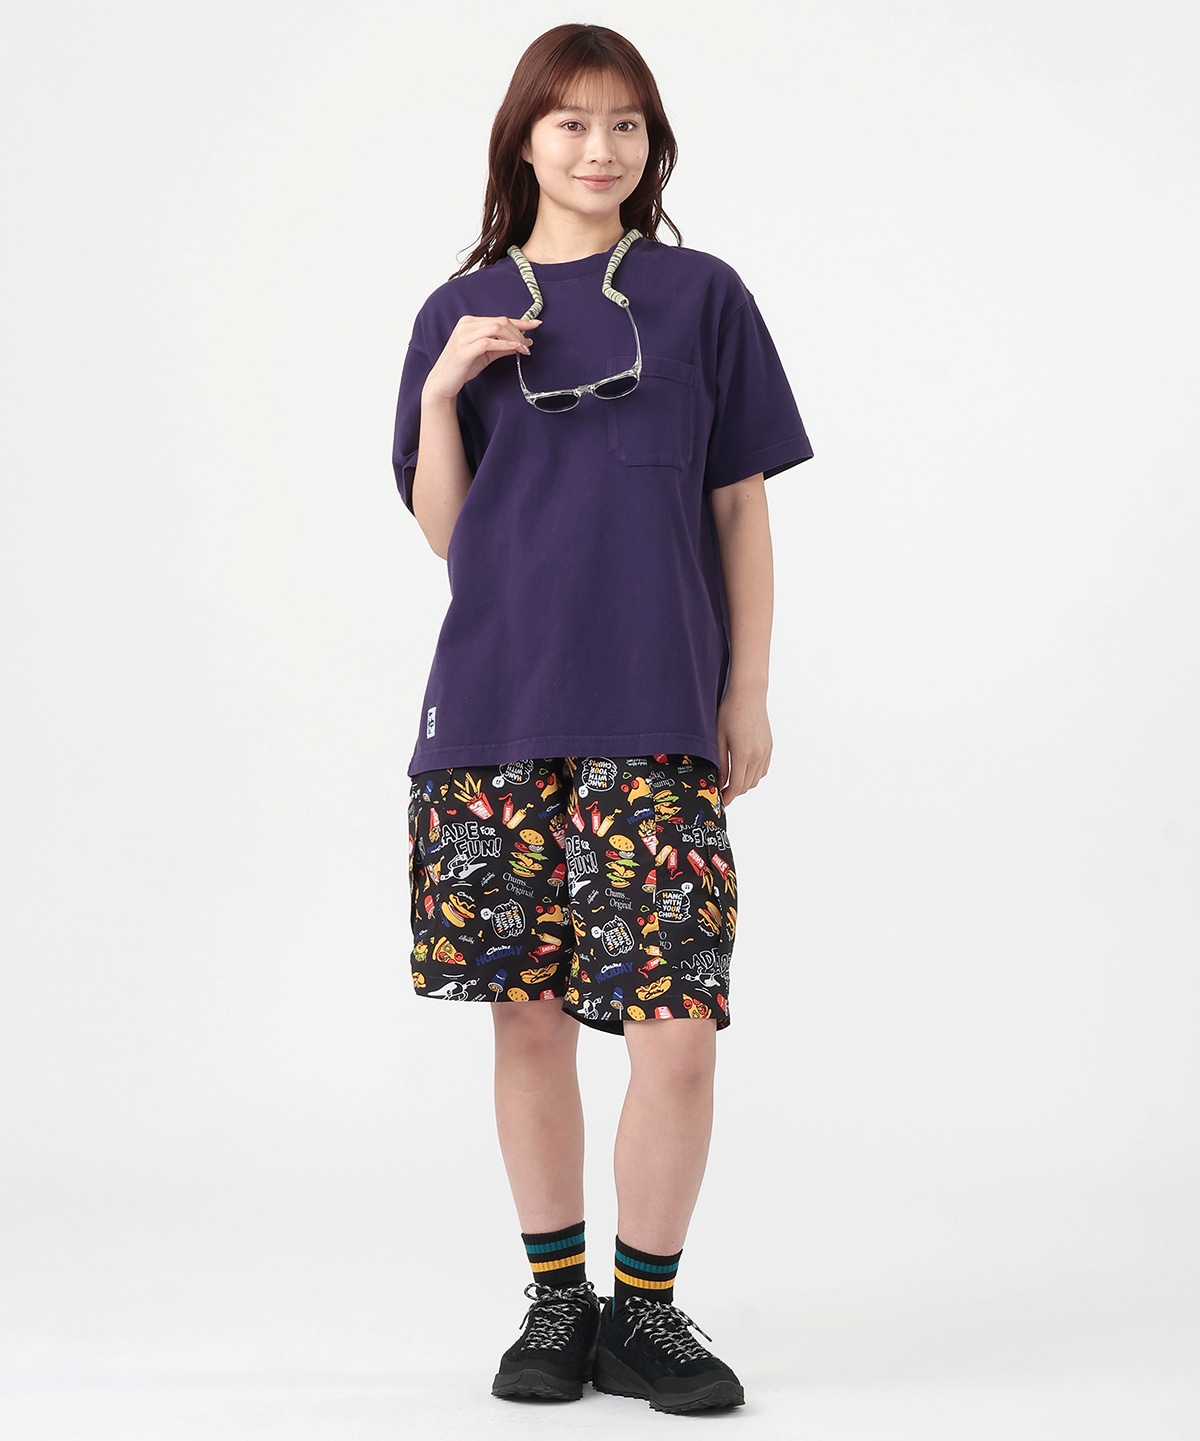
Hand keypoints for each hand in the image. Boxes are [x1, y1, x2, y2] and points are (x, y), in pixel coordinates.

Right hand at [423, 314, 541, 401]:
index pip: (500, 319)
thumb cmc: (462, 367)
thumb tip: (522, 343)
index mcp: (470, 323)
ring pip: (496, 329)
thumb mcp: (486, 355)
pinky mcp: (464, 349)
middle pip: (500, 322)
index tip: (535, 324)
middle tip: (528, 345)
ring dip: (514, 338)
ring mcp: (464, 336)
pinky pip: (488, 342)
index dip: (520, 322)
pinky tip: (514, 349)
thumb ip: (502, 347)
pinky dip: (504, 345)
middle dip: (519, 332)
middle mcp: (466, 325)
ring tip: (523, 349)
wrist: (442, 383)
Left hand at [714, 686, 771, 806]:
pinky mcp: (769, 747)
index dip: (728, 796)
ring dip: (744, 784)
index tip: (721, 801)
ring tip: (731, 782)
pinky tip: (743, 771)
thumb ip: (720, 762)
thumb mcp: (718, 738)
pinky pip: (763, 770)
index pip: (737, 785)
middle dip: (735, 792)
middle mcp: (758, 755)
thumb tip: (720, 781)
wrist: (749, 694)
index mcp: (743, 754)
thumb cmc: (730, 711)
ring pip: (756, 779)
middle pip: (747, 785)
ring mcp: (766, 751)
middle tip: (722, 792)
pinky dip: (754, 775)